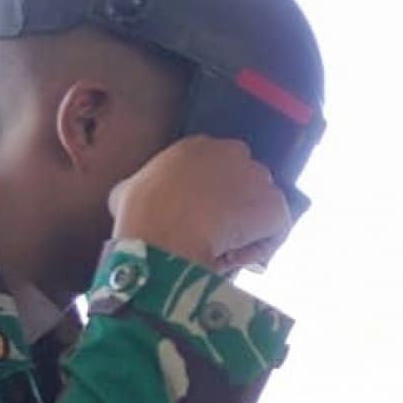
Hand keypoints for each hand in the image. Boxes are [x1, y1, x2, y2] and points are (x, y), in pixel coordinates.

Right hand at [109, 136, 292, 273]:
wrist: (165, 234)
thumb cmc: (141, 212)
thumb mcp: (126, 190)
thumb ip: (141, 186)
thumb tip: (135, 196)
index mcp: (198, 146)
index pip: (217, 166)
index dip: (214, 192)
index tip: (203, 213)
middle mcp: (233, 152)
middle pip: (245, 180)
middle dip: (237, 204)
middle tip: (220, 232)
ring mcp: (258, 177)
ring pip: (262, 204)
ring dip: (250, 225)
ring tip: (228, 248)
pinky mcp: (276, 205)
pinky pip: (275, 229)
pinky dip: (262, 244)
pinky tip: (239, 256)